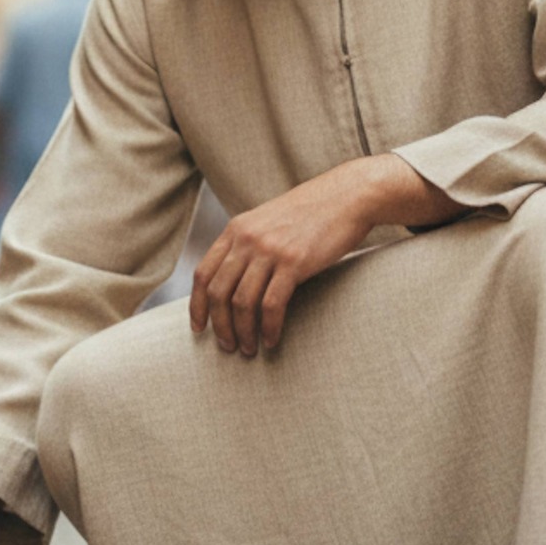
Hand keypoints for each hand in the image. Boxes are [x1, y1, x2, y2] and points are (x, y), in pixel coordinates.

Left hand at [191, 155, 462, 357]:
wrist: (348, 195)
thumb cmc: (312, 213)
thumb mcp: (269, 221)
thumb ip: (248, 244)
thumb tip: (235, 281)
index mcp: (237, 229)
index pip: (203, 273)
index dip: (197, 305)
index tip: (199, 328)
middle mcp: (247, 239)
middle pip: (218, 292)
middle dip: (219, 325)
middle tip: (227, 347)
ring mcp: (269, 250)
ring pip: (241, 302)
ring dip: (242, 332)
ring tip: (249, 349)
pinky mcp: (294, 262)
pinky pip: (271, 304)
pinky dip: (268, 328)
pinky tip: (271, 340)